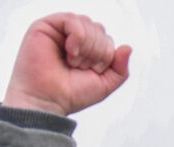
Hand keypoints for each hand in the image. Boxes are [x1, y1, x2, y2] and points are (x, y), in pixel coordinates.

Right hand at [3, 13, 130, 115]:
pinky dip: (77, 37)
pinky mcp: (45, 26)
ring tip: (73, 62)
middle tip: (81, 67)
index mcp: (86, 48)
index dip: (106, 56)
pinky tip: (70, 52)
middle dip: (97, 52)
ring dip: (87, 48)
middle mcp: (72, 37)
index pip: (107, 39)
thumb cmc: (71, 94)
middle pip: (99, 30)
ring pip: (88, 24)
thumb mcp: (105, 84)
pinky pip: (72, 20)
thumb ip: (120, 68)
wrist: (49, 101)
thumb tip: (128, 47)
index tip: (92, 71)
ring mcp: (59, 31)